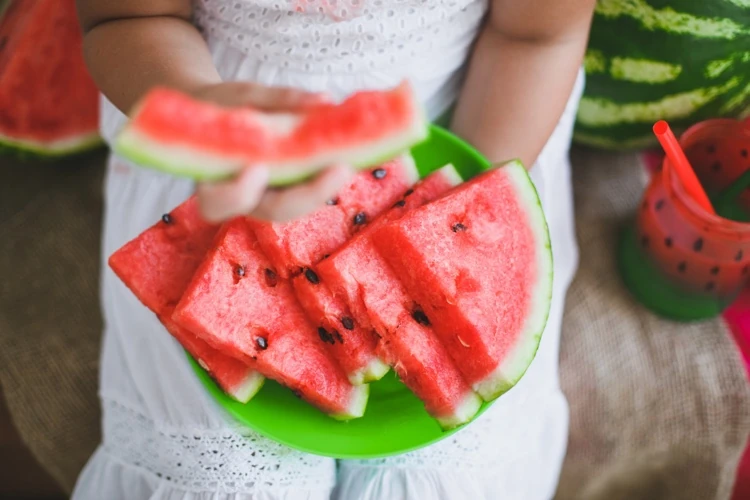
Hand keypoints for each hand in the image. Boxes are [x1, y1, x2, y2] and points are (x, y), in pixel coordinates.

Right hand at [191, 82, 353, 222]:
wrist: (216, 112)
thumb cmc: (222, 104)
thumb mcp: (242, 94)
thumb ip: (280, 99)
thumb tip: (324, 100)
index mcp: (213, 179)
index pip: (219, 203)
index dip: (238, 192)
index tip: (258, 168)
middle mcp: (243, 197)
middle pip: (274, 211)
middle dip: (309, 194)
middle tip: (341, 167)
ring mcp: (267, 196)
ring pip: (297, 205)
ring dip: (325, 188)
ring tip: (350, 161)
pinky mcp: (287, 188)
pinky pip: (308, 189)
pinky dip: (328, 176)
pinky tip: (351, 155)